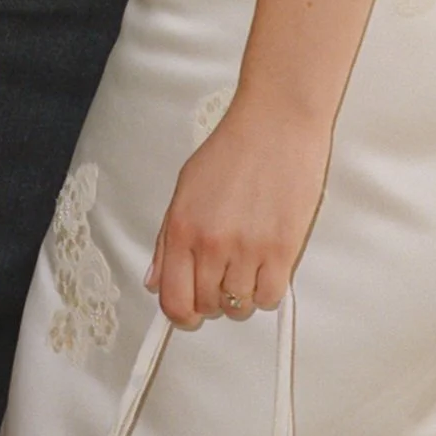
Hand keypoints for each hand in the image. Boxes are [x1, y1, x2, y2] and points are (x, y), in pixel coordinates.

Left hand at [147, 98, 330, 327]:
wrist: (278, 121)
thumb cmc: (234, 147)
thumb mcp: (186, 186)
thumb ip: (165, 238)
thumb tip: (154, 280)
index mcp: (181, 228)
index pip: (172, 299)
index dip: (180, 315)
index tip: (189, 314)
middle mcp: (210, 244)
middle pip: (206, 306)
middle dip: (213, 299)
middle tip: (224, 274)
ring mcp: (247, 249)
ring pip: (239, 306)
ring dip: (242, 294)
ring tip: (248, 264)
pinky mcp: (282, 250)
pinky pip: (270, 297)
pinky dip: (268, 290)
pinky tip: (268, 265)